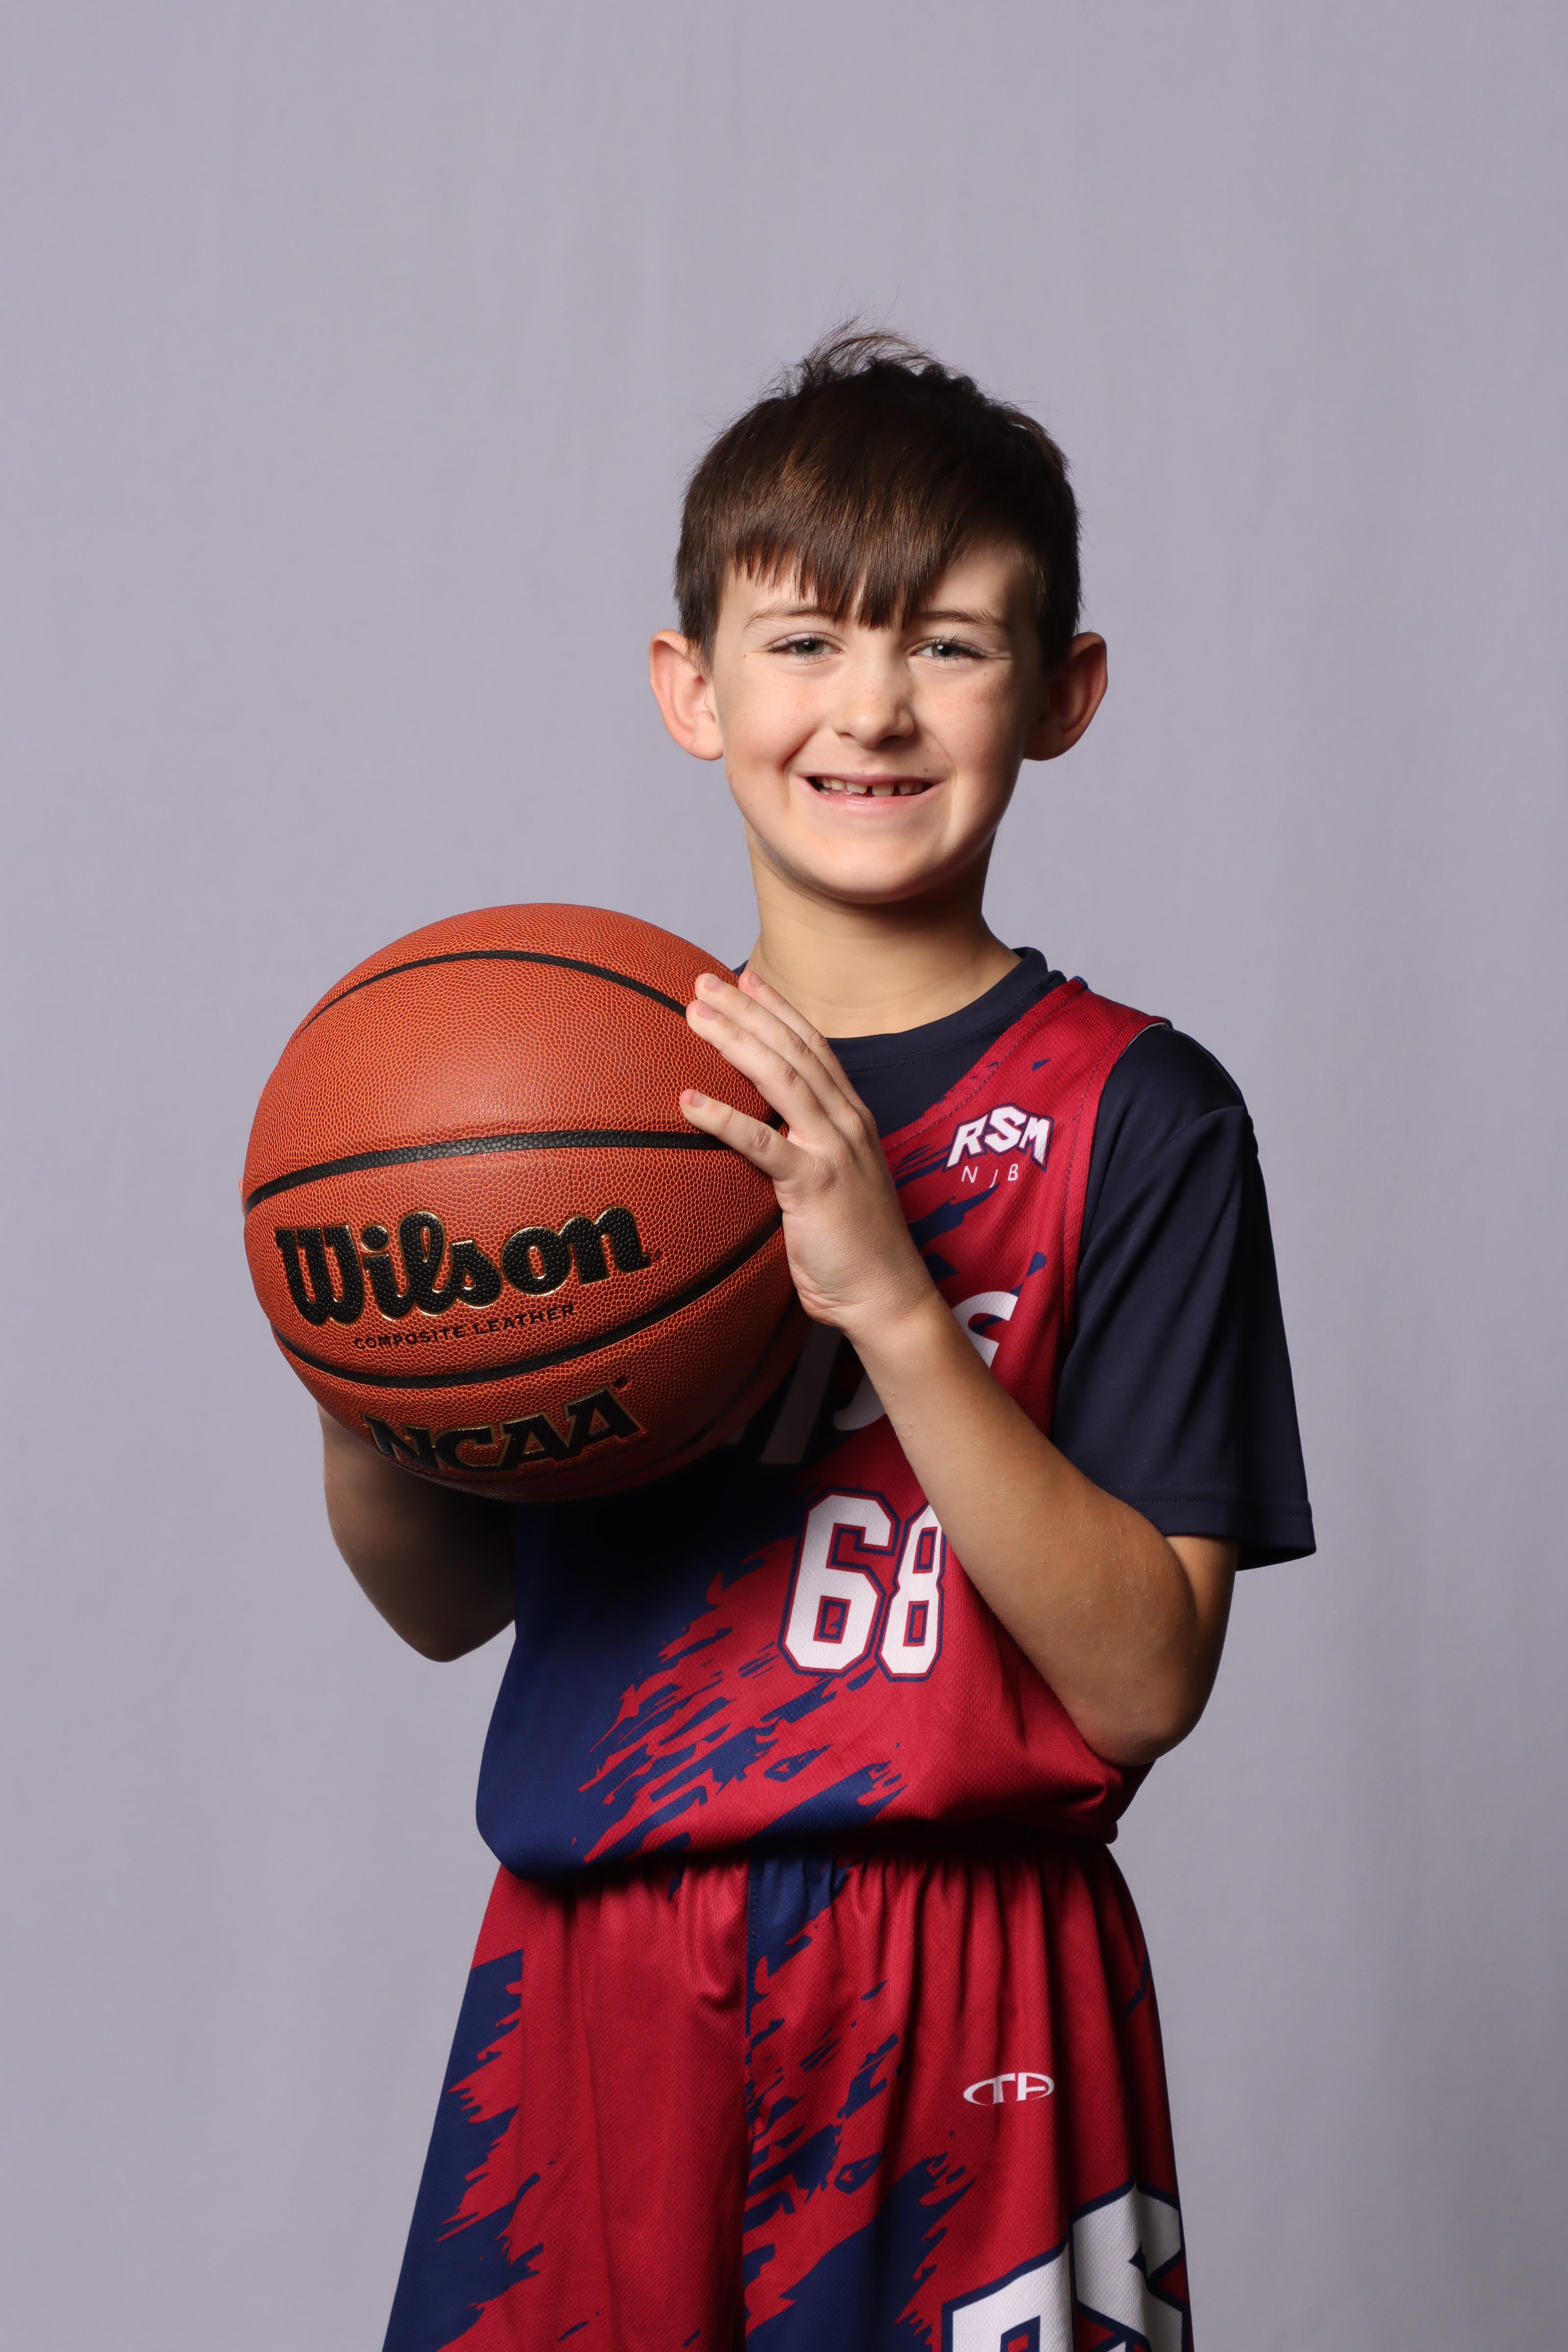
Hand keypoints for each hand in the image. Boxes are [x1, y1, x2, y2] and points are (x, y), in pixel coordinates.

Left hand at [680, 970, 935, 1344]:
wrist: (887, 1295)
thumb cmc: (854, 1248)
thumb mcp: (832, 1185)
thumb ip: (802, 1154)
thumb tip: (760, 1141)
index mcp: (852, 1119)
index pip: (814, 1047)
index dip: (778, 1010)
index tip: (745, 979)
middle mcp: (846, 1123)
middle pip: (793, 1049)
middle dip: (747, 1009)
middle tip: (703, 983)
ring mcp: (833, 1151)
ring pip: (781, 1078)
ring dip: (734, 1041)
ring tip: (694, 1016)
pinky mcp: (815, 1185)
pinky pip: (763, 1143)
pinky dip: (724, 1117)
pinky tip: (689, 1100)